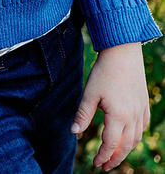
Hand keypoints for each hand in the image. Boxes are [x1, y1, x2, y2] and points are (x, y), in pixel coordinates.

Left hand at [71, 42, 149, 170]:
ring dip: (125, 149)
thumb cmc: (104, 73)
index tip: (95, 163)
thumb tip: (74, 132)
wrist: (123, 54)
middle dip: (115, 158)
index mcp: (118, 117)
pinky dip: (135, 136)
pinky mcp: (144, 105)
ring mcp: (141, 111)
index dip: (103, 155)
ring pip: (136, 138)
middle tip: (105, 166)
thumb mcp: (89, 94)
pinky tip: (129, 137)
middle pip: (126, 146)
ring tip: (115, 156)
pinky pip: (143, 126)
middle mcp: (133, 117)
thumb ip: (83, 114)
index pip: (110, 144)